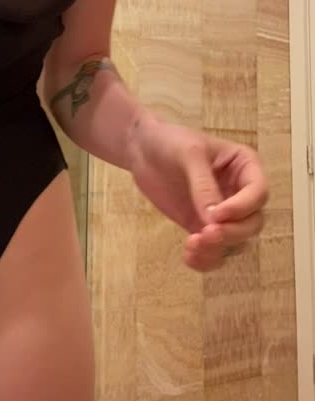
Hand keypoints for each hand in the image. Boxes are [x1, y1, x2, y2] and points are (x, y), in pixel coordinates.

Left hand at [127, 112, 268, 271]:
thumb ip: (202, 185)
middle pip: (252, 223)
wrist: (143, 149)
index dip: (242, 208)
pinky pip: (213, 250)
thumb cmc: (170, 141)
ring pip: (235, 242)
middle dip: (232, 233)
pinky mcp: (201, 226)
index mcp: (245, 167)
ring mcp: (221, 213)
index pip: (258, 193)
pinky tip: (188, 257)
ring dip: (218, 250)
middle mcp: (239, 193)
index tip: (216, 214)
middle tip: (205, 234)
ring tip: (192, 247)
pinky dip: (205, 259)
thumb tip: (214, 219)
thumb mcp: (189, 154)